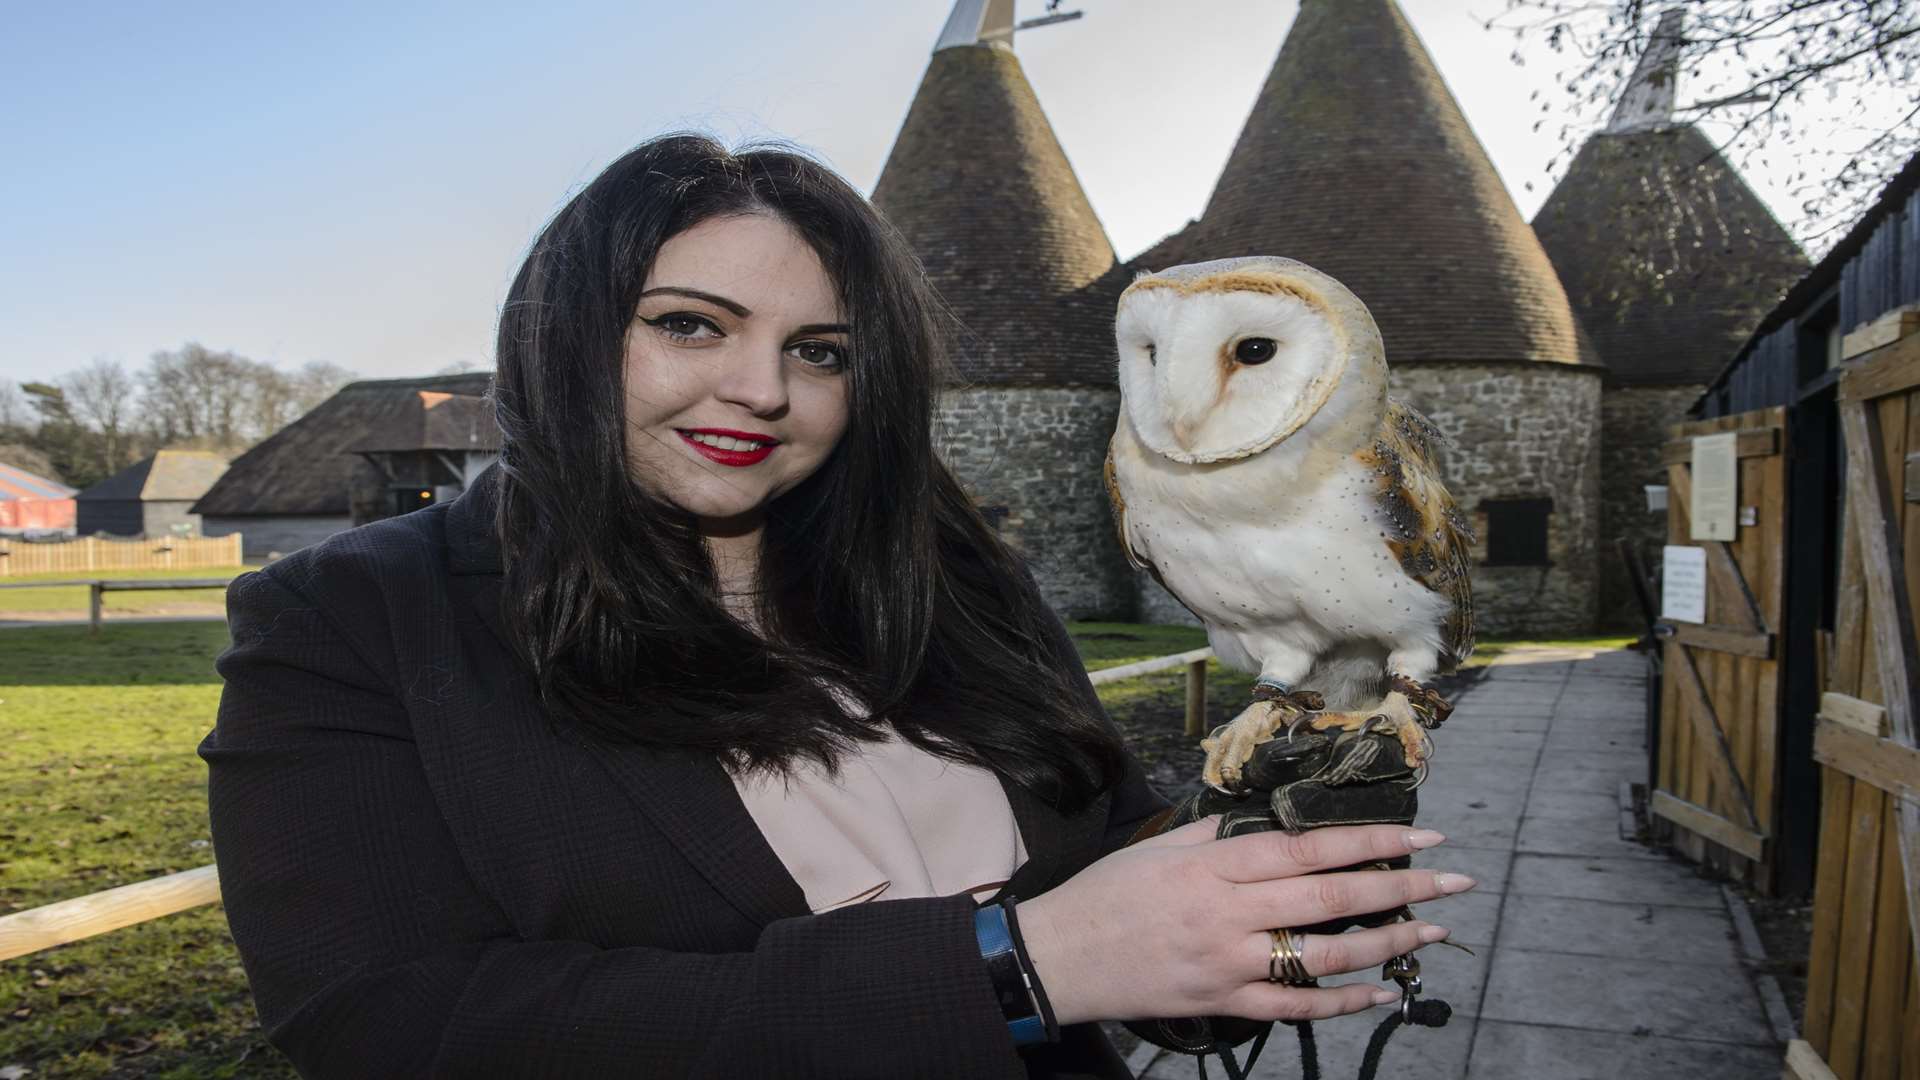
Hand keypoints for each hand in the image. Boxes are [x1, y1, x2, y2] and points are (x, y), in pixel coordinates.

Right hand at [1015, 818, 1473, 1026]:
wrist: (1059, 958)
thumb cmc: (1106, 893)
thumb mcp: (1159, 848)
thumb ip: (1218, 836)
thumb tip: (1273, 824)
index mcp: (1215, 867)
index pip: (1309, 849)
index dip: (1370, 841)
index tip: (1422, 835)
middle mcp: (1230, 915)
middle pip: (1332, 899)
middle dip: (1402, 889)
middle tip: (1454, 881)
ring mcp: (1230, 965)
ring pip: (1326, 957)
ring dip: (1388, 945)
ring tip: (1432, 933)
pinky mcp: (1225, 1004)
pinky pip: (1296, 1007)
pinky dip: (1344, 1002)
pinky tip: (1382, 992)